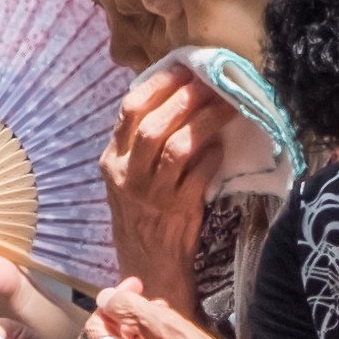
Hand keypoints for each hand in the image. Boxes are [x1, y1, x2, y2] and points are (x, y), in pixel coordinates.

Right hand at [102, 65, 231, 316]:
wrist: (147, 269)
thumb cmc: (142, 217)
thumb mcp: (128, 178)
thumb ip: (140, 143)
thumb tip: (174, 96)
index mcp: (111, 160)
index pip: (129, 110)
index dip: (159, 85)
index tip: (183, 69)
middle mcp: (127, 176)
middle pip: (153, 125)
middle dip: (185, 98)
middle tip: (211, 82)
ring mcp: (151, 195)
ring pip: (177, 147)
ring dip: (205, 122)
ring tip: (226, 106)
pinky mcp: (177, 212)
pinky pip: (199, 176)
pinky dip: (213, 157)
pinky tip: (225, 147)